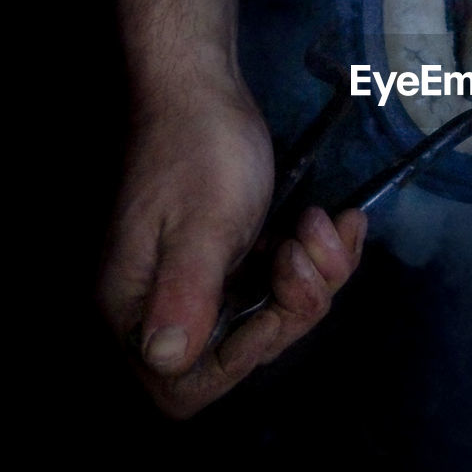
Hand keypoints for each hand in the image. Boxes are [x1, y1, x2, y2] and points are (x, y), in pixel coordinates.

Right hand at [99, 77, 366, 417]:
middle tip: (305, 243)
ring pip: (275, 316)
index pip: (184, 385)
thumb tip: (165, 360)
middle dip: (293, 304)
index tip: (273, 299)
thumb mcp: (203, 221)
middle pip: (244, 353)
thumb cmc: (198, 146)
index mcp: (137, 305)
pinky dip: (320, 258)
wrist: (202, 86)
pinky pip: (285, 285)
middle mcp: (164, 305)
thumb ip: (187, 292)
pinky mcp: (233, 262)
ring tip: (318, 221)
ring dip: (315, 274)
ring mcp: (201, 283)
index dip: (242, 356)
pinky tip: (335, 219)